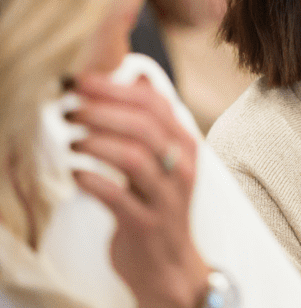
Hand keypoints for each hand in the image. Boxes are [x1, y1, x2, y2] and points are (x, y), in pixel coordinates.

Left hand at [69, 73, 209, 307]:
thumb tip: (137, 80)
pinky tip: (75, 174)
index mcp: (186, 146)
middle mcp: (182, 168)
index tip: (81, 81)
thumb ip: (154, 122)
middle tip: (70, 109)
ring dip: (95, 143)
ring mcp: (166, 197)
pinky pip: (116, 196)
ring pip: (132, 158)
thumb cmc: (158, 205)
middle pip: (144, 127)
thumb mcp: (165, 160)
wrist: (169, 263)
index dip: (115, 89)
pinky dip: (91, 180)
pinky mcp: (146, 224)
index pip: (155, 105)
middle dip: (101, 112)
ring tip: (71, 140)